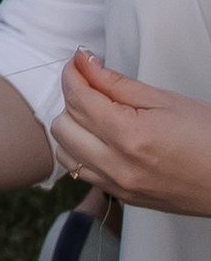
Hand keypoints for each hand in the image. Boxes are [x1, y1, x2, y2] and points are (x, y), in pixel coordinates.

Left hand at [51, 49, 210, 212]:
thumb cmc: (209, 140)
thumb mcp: (166, 100)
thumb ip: (116, 83)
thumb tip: (84, 62)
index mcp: (129, 137)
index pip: (78, 98)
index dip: (73, 73)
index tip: (79, 62)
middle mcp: (118, 166)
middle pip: (64, 125)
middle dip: (72, 99)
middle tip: (93, 86)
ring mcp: (119, 187)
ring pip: (66, 153)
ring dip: (73, 127)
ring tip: (97, 113)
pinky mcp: (124, 199)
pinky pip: (83, 173)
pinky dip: (82, 152)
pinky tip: (102, 139)